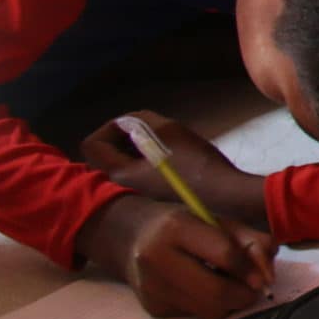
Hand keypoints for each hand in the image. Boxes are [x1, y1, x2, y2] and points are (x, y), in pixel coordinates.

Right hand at [78, 194, 275, 318]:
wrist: (133, 239)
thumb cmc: (186, 227)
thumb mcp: (219, 222)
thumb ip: (252, 241)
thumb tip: (269, 275)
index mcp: (175, 228)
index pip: (224, 254)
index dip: (251, 269)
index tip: (265, 276)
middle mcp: (156, 258)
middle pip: (216, 292)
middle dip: (244, 295)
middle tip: (255, 289)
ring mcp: (151, 287)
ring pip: (208, 311)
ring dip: (229, 303)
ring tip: (229, 284)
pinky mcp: (153, 308)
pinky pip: (196, 315)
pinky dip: (210, 306)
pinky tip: (204, 289)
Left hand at [83, 112, 269, 229]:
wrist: (225, 196)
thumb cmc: (195, 162)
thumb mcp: (168, 129)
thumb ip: (140, 120)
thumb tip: (128, 123)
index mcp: (118, 174)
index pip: (92, 145)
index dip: (109, 127)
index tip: (135, 123)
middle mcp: (122, 188)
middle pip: (107, 155)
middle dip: (124, 137)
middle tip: (151, 129)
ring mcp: (139, 195)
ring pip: (126, 164)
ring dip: (138, 148)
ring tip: (165, 140)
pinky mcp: (155, 198)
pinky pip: (140, 174)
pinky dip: (149, 161)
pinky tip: (174, 157)